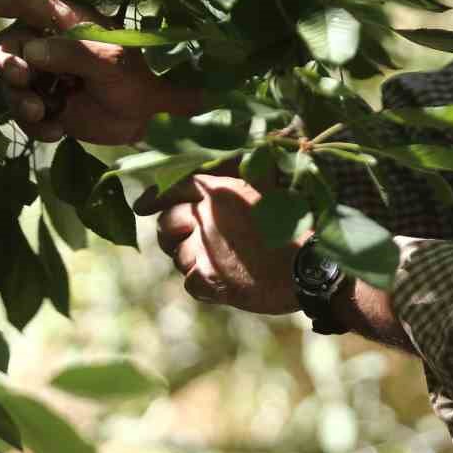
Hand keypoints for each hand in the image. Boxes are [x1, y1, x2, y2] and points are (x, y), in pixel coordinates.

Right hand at [0, 0, 200, 143]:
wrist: (144, 119)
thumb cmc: (133, 79)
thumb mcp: (111, 62)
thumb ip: (73, 53)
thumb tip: (32, 51)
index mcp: (66, 20)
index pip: (27, 1)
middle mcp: (47, 42)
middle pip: (7, 45)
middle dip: (8, 63)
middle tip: (22, 77)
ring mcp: (42, 75)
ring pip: (9, 83)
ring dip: (19, 100)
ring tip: (42, 114)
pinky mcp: (42, 104)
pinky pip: (21, 113)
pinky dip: (34, 125)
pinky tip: (57, 132)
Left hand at [135, 174, 303, 314]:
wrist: (311, 268)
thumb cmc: (293, 230)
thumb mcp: (266, 192)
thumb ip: (237, 180)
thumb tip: (221, 167)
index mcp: (219, 189)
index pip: (171, 187)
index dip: (152, 198)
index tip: (141, 208)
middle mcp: (207, 214)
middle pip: (166, 224)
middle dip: (173, 235)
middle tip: (192, 244)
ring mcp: (205, 247)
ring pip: (179, 256)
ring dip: (194, 262)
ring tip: (225, 263)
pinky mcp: (208, 278)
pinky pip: (190, 282)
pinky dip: (205, 286)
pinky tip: (229, 281)